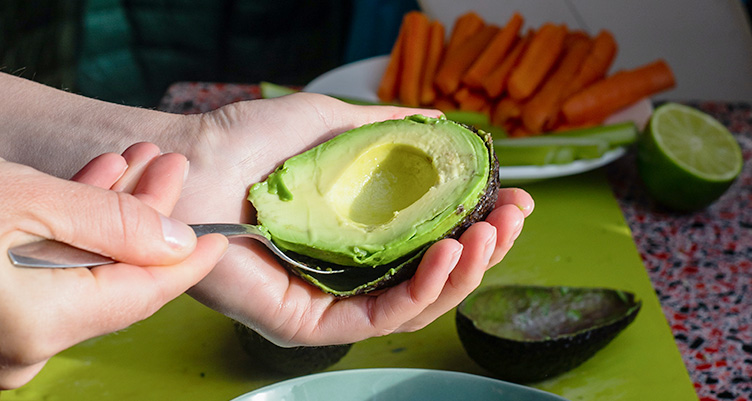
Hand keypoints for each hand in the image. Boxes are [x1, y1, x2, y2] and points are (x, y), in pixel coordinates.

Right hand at [0, 143, 227, 388]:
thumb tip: (175, 242)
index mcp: (44, 323)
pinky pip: (50, 277)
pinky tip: (89, 188)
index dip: (189, 262)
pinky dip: (71, 234)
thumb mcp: (26, 200)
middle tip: (170, 168)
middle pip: (118, 278)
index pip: (146, 294)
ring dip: (110, 216)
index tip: (220, 237)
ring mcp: (9, 334)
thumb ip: (109, 223)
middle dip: (147, 218)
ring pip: (85, 273)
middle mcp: (28, 345)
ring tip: (134, 165)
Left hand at [170, 93, 533, 346]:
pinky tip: (450, 253)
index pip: (431, 241)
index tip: (513, 197)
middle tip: (515, 217)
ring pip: (416, 303)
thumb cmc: (248, 142)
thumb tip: (442, 123)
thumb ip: (387, 130)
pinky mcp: (310, 324)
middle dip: (484, 249)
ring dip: (465, 271)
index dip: (477, 223)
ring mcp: (331, 301)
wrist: (190, 163)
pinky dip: (423, 290)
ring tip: (491, 234)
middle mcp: (348, 273)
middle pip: (433, 276)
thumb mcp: (332, 124)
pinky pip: (379, 318)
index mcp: (357, 234)